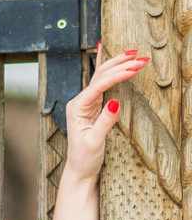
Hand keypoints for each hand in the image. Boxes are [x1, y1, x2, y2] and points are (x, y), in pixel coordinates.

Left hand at [64, 45, 148, 180]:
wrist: (80, 169)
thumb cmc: (84, 158)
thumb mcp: (94, 142)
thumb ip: (104, 122)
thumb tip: (115, 102)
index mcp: (77, 108)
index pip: (99, 86)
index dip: (117, 75)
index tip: (135, 68)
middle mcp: (80, 102)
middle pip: (100, 76)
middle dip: (120, 64)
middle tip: (142, 57)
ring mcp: (87, 102)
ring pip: (102, 76)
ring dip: (118, 63)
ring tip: (135, 52)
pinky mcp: (94, 106)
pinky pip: (102, 82)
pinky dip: (106, 67)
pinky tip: (103, 49)